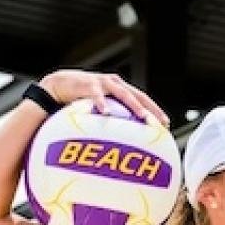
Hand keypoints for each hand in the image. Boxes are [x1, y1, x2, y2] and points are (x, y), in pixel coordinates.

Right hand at [37, 70, 169, 124]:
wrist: (58, 84)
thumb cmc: (81, 100)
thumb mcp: (100, 108)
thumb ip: (112, 119)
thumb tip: (123, 142)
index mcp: (121, 89)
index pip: (142, 99)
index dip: (155, 110)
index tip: (166, 125)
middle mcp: (115, 84)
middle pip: (138, 96)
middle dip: (150, 109)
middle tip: (160, 122)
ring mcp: (103, 82)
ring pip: (123, 93)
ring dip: (134, 105)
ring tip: (142, 115)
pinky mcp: (88, 84)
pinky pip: (96, 95)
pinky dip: (102, 103)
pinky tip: (106, 113)